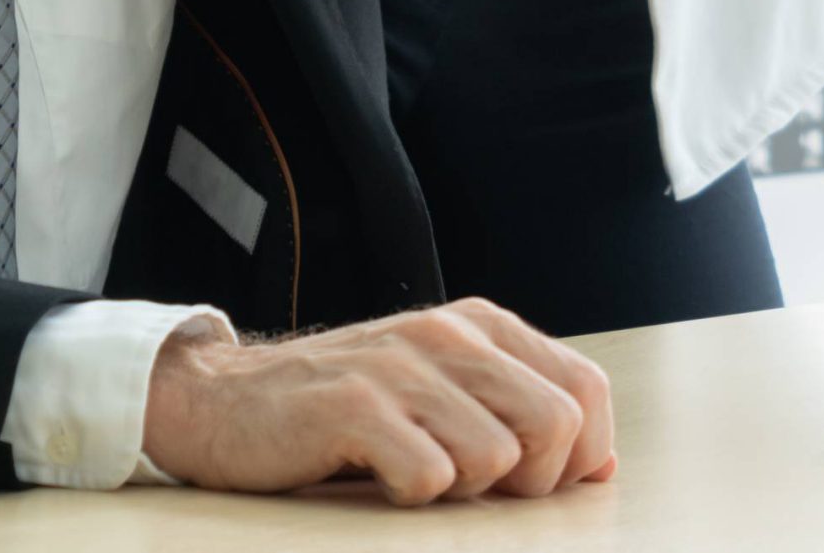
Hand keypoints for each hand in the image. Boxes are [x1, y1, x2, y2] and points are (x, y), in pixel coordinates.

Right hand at [140, 300, 615, 504]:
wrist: (222, 400)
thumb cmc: (342, 407)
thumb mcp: (440, 391)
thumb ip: (516, 410)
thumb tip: (601, 463)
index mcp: (479, 327)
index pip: (588, 391)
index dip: (577, 456)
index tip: (530, 481)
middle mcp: (448, 335)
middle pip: (557, 425)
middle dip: (530, 481)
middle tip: (471, 488)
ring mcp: (400, 367)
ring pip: (498, 457)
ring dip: (463, 490)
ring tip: (412, 473)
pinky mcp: (354, 406)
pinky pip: (430, 477)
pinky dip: (411, 496)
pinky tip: (377, 479)